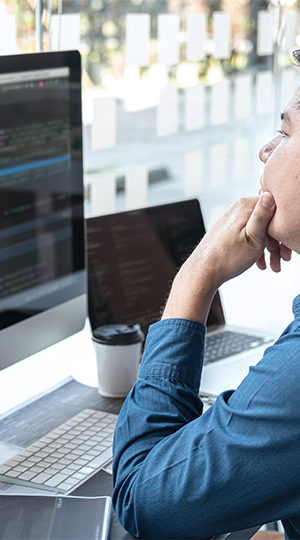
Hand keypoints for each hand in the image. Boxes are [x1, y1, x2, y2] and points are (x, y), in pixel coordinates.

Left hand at [162, 192, 291, 322]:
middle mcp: (237, 207)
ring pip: (258, 230)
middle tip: (284, 260)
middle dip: (277, 242)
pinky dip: (256, 248)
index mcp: (244, 206)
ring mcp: (232, 217)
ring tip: (274, 267)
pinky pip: (248, 234)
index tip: (288, 248)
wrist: (203, 271)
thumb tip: (270, 193)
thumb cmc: (228, 258)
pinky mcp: (228, 228)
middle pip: (267, 221)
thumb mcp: (253, 237)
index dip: (283, 229)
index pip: (275, 209)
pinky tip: (260, 263)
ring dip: (268, 248)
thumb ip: (263, 215)